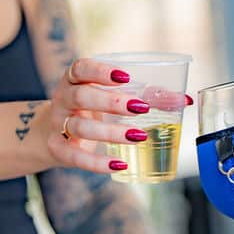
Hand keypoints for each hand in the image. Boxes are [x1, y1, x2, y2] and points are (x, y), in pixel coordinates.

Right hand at [32, 59, 189, 174]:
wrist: (48, 134)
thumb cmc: (90, 110)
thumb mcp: (108, 99)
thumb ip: (145, 96)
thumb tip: (184, 101)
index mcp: (74, 80)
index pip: (80, 68)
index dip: (100, 71)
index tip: (125, 76)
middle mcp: (62, 99)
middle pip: (82, 97)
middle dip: (111, 102)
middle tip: (140, 108)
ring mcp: (58, 125)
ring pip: (81, 127)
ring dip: (110, 132)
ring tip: (138, 136)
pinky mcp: (58, 150)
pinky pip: (76, 157)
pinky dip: (98, 163)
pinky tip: (120, 164)